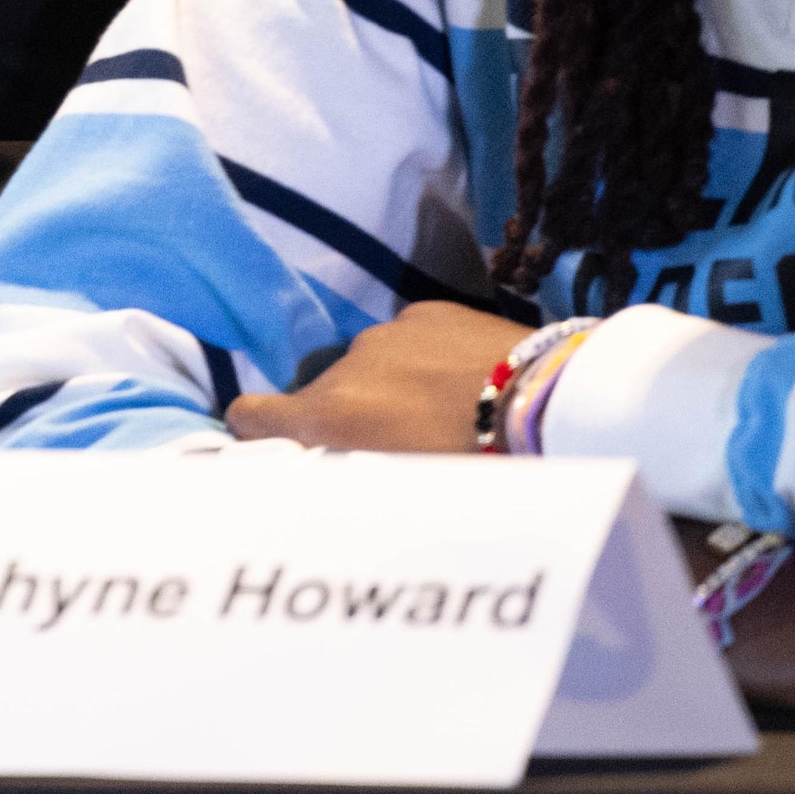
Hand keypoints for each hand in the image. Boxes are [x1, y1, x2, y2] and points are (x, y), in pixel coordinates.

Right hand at [220, 303, 525, 453]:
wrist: (545, 403)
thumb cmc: (472, 463)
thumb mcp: (400, 483)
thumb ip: (353, 469)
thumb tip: (332, 465)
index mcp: (331, 414)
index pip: (250, 415)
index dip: (257, 432)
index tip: (282, 445)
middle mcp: (346, 364)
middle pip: (323, 393)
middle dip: (348, 415)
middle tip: (396, 444)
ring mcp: (388, 330)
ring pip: (368, 364)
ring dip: (387, 383)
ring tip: (440, 409)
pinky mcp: (430, 309)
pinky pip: (407, 338)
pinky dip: (421, 356)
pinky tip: (462, 376)